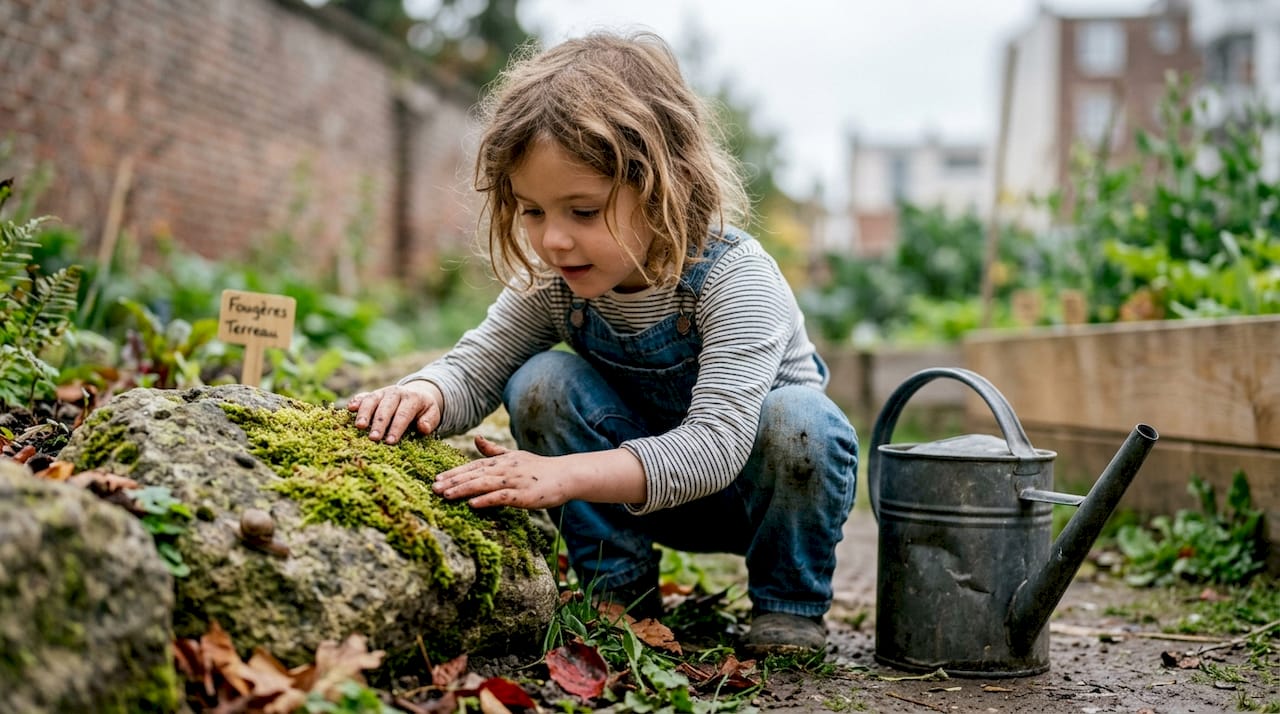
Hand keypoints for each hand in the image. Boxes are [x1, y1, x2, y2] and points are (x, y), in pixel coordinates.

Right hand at [347, 381, 442, 443]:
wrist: (417, 393)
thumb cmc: (423, 409)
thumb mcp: (432, 414)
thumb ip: (429, 421)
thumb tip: (423, 428)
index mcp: (412, 398)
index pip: (403, 414)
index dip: (396, 428)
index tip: (390, 441)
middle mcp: (396, 392)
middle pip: (386, 408)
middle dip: (379, 423)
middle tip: (374, 438)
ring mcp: (383, 392)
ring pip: (372, 400)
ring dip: (365, 413)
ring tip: (359, 427)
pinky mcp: (373, 394)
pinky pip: (363, 396)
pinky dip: (356, 401)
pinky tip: (349, 408)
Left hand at [432, 435, 572, 508]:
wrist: (564, 475)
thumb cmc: (538, 468)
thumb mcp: (514, 456)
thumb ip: (493, 450)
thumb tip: (476, 438)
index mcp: (501, 461)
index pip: (473, 466)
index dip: (454, 473)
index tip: (437, 479)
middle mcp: (504, 469)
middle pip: (474, 475)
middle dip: (453, 482)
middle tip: (433, 488)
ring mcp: (514, 481)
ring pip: (484, 484)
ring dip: (464, 489)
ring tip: (446, 495)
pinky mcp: (523, 495)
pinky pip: (501, 497)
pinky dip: (486, 500)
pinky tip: (472, 504)